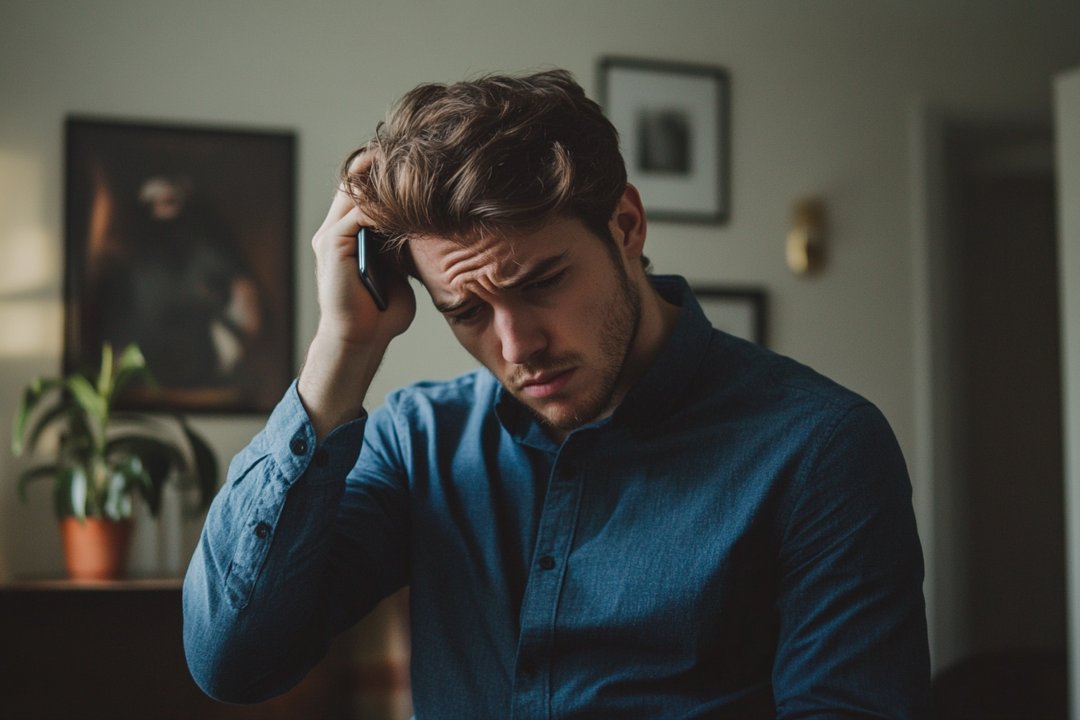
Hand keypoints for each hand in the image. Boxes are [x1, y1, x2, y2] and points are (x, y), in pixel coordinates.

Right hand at [310, 154, 414, 347]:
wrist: (360, 341)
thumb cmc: (382, 315)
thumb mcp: (399, 272)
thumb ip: (403, 249)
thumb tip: (430, 229)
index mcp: (348, 236)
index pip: (361, 191)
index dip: (384, 175)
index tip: (417, 164)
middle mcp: (334, 231)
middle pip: (354, 181)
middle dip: (381, 165)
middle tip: (414, 151)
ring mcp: (330, 236)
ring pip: (354, 191)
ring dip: (382, 180)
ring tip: (413, 168)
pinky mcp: (332, 244)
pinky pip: (358, 213)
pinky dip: (381, 205)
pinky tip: (407, 202)